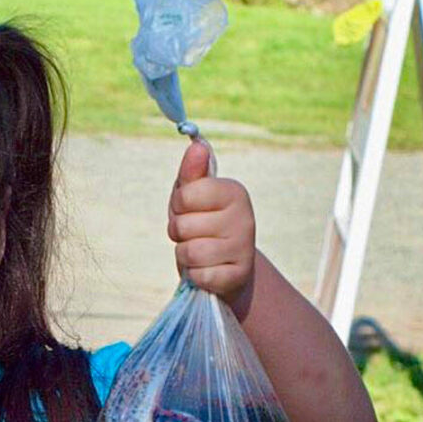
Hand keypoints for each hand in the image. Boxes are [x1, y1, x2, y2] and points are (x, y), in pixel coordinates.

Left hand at [166, 137, 255, 307]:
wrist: (227, 266)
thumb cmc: (204, 225)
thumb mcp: (193, 197)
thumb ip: (191, 172)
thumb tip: (195, 145)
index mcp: (234, 191)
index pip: (185, 195)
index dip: (178, 206)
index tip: (190, 210)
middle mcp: (244, 217)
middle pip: (182, 226)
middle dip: (179, 234)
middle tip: (194, 235)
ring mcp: (243, 247)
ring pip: (189, 252)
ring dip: (185, 256)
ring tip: (199, 252)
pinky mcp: (237, 275)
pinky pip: (198, 276)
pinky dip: (194, 275)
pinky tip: (206, 270)